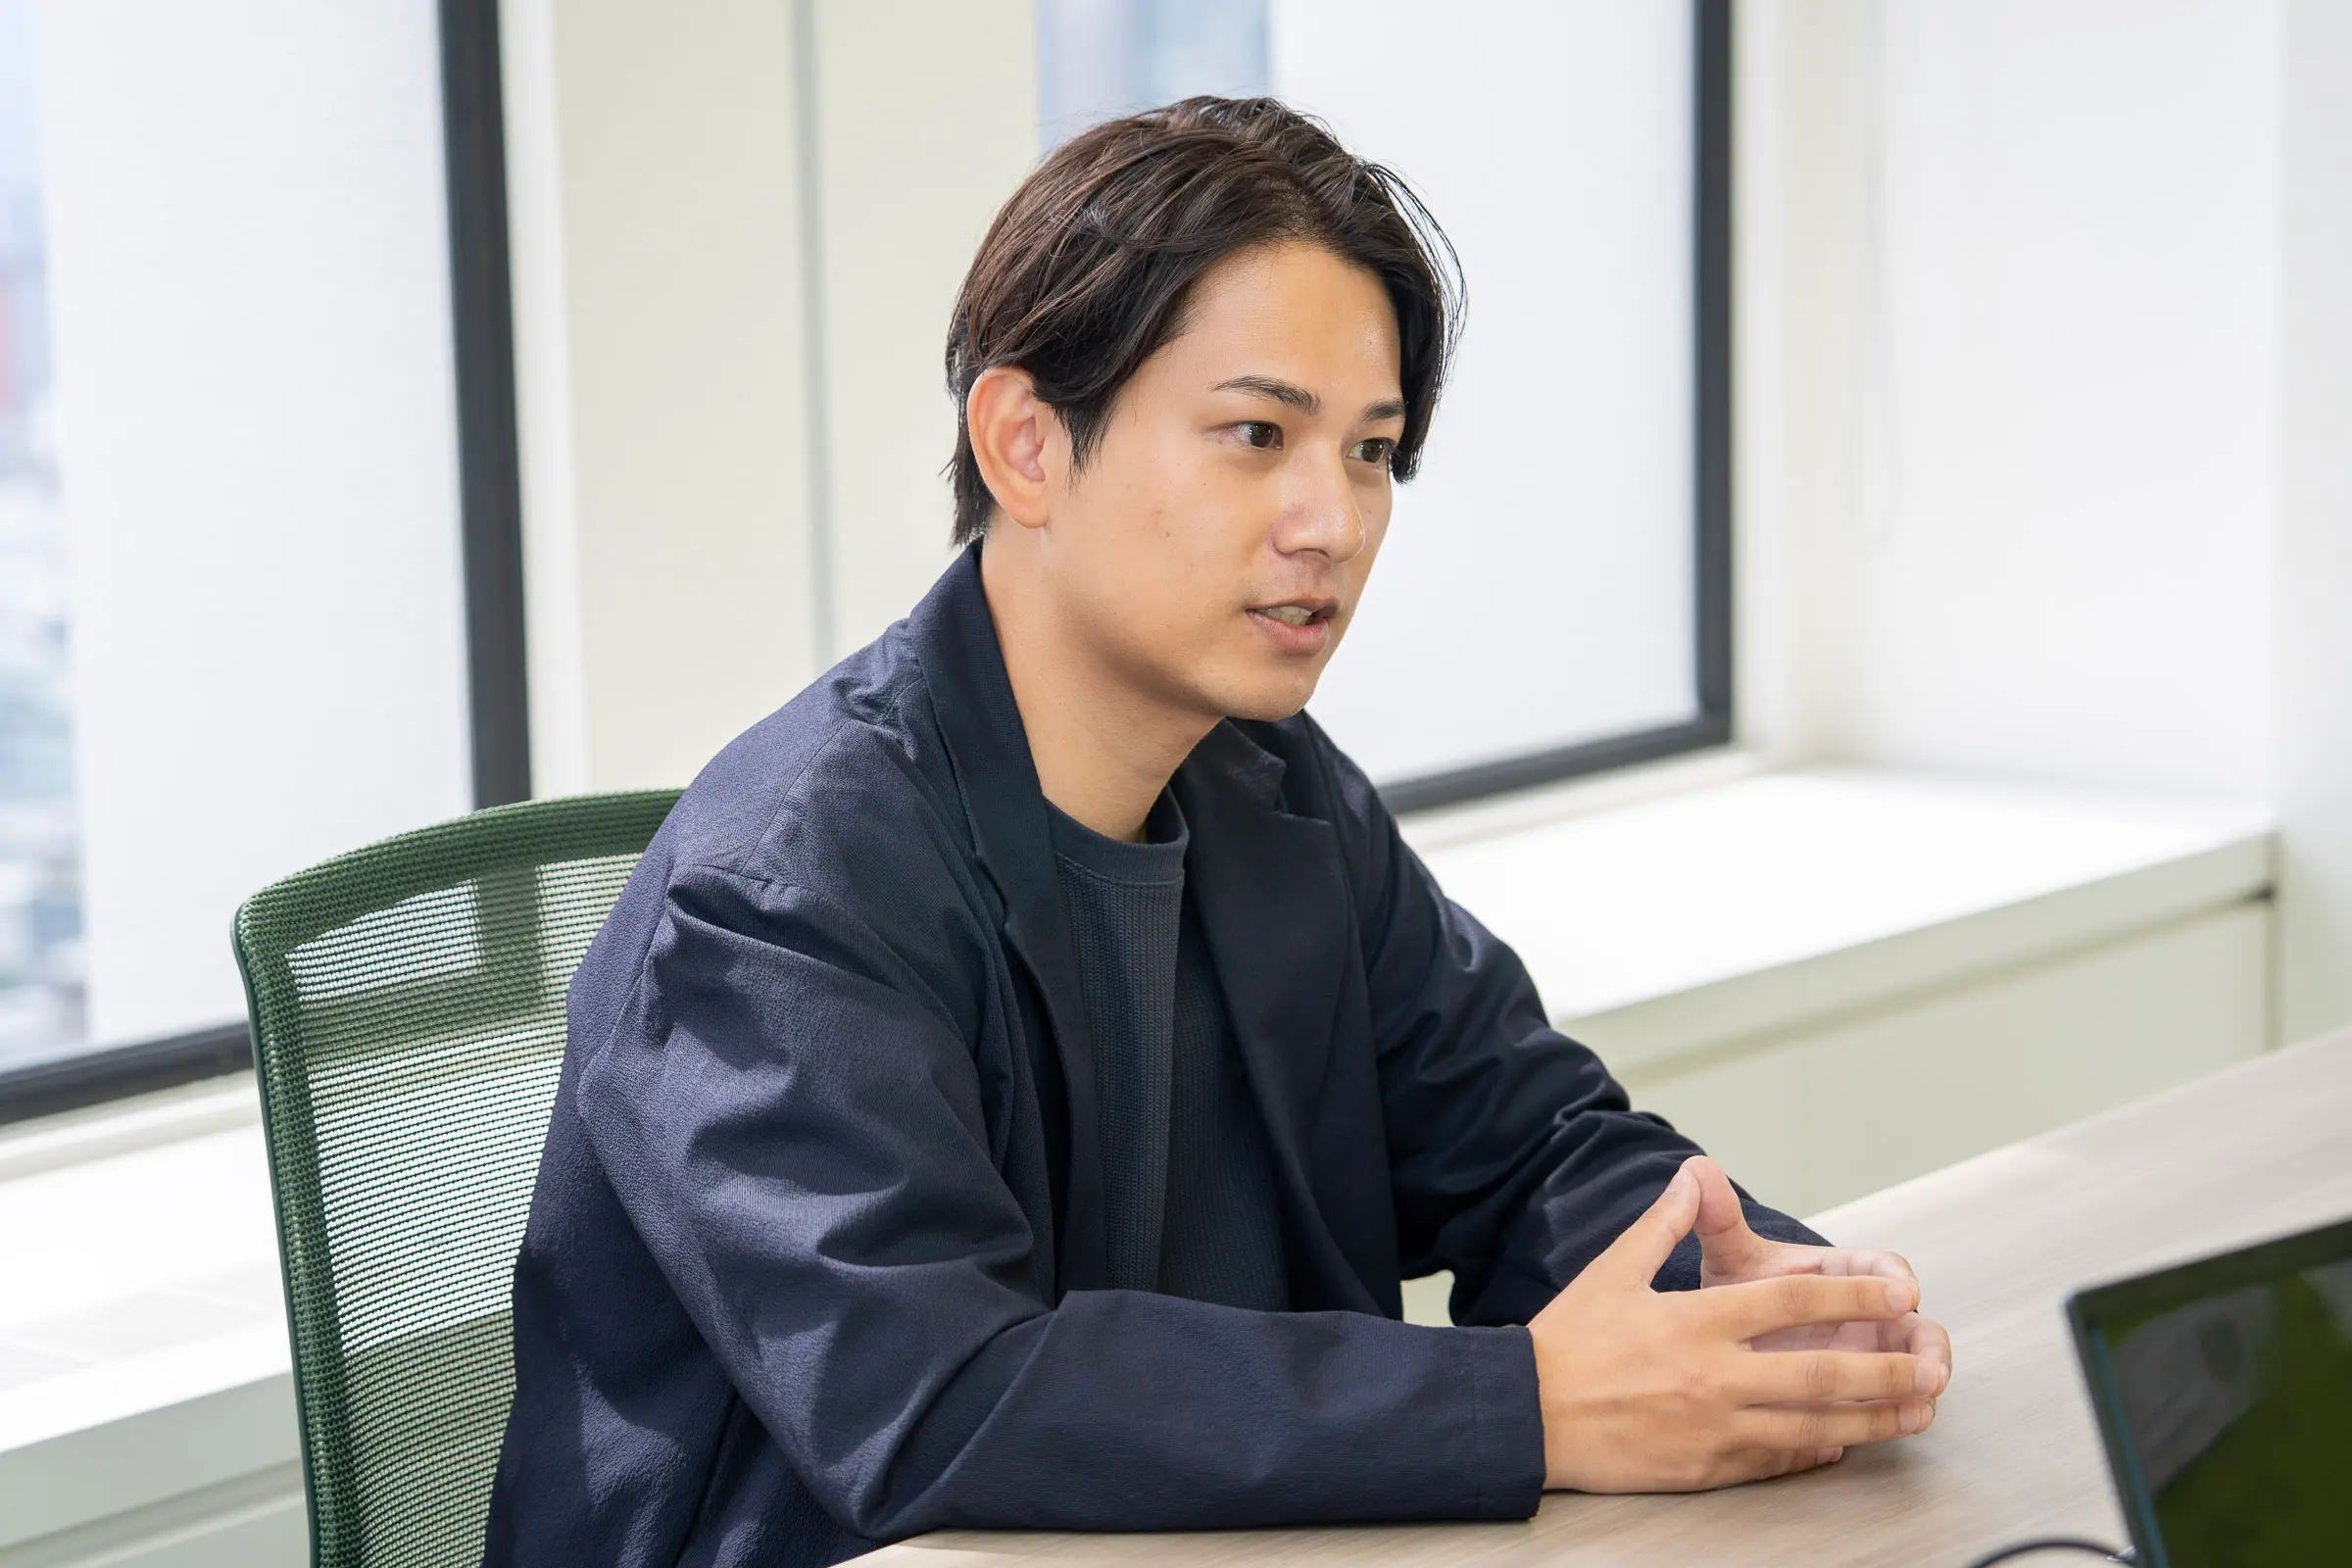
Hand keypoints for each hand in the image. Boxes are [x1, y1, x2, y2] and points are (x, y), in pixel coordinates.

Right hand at [1527, 1159, 1947, 1491]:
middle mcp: (1714, 1376)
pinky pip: (1773, 1460)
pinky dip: (1811, 1452)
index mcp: (1696, 1322)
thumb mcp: (1612, 1271)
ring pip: (1811, 1427)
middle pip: (1820, 1375)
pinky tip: (1838, 1445)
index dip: (1852, 1297)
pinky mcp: (1704, 1467)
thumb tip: (1690, 1176)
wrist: (1527, 1415)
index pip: (1792, 1303)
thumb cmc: (1566, 1342)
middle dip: (1885, 1370)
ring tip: (1914, 1414)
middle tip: (1931, 1365)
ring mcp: (1713, 1428)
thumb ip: (1661, 1225)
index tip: (1897, 1293)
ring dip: (1870, 1420)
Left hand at [1687, 1155, 1954, 1403]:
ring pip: (1908, 1373)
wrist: (1722, 1338)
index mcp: (1842, 1274)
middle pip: (1913, 1327)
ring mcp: (1865, 1359)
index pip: (1883, 1268)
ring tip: (1919, 1409)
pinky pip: (1884, 1408)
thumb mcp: (1730, 1257)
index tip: (1905, 1292)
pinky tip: (1894, 1429)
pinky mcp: (1856, 1397)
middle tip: (1931, 1368)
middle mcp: (1864, 1316)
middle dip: (1926, 1347)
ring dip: (1918, 1388)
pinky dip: (1891, 1417)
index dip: (1896, 1279)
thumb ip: (1720, 1219)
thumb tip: (1698, 1168)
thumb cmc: (1739, 1288)